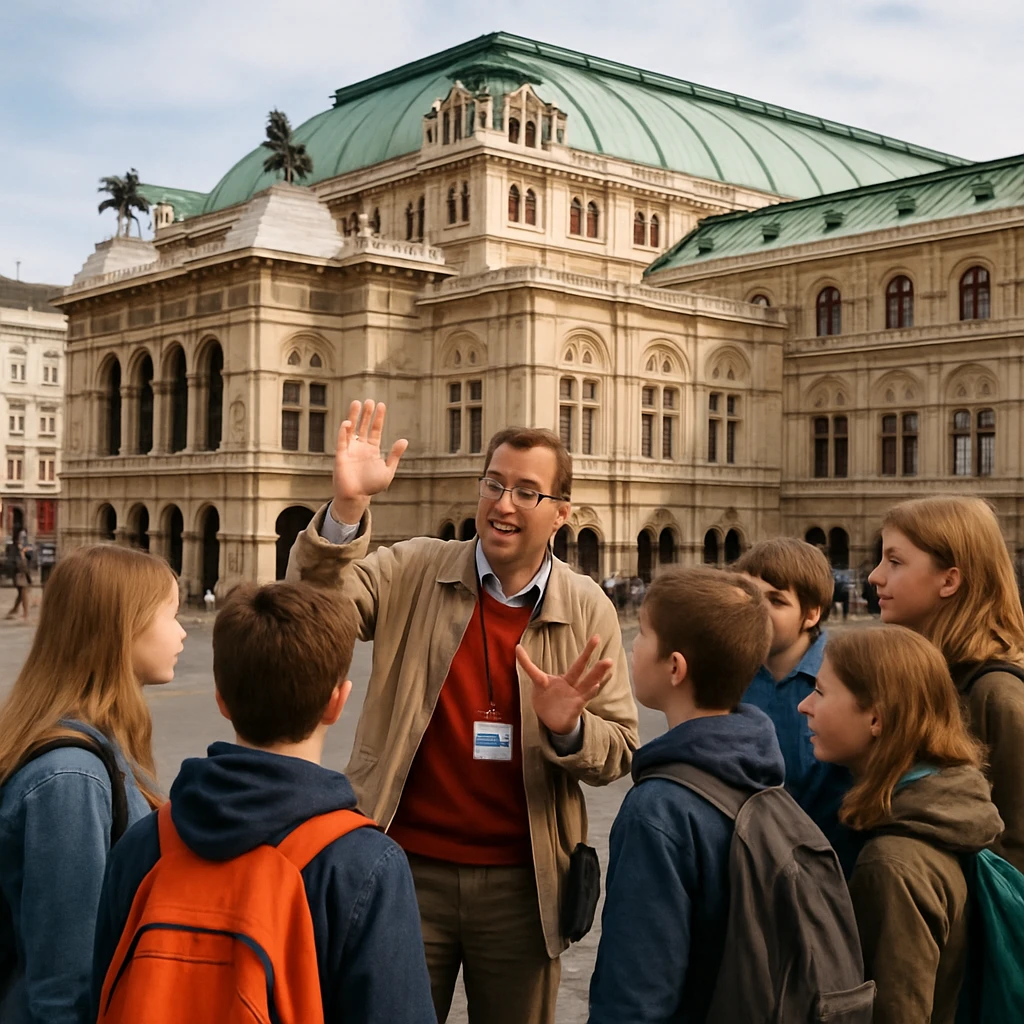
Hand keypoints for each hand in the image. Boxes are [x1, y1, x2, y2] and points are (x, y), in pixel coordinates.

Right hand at [331, 400, 408, 523]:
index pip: (375, 429)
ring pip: (351, 429)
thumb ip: (394, 455)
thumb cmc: (371, 486)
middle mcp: (360, 446)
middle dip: (366, 414)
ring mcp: (350, 450)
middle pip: (363, 426)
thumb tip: (404, 440)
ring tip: (356, 403)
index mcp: (372, 449)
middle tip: (369, 401)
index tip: (381, 405)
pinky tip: (347, 423)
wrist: (357, 497)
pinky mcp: (341, 456)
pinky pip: (342, 441)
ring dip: (353, 417)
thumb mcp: (388, 470)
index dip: (378, 418)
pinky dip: (344, 432)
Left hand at [516, 636, 612, 736]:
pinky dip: (589, 693)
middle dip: (588, 653)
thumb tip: (517, 646)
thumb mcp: (537, 682)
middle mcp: (570, 685)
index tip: (593, 638)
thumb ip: (528, 665)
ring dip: (598, 673)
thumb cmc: (546, 701)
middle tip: (597, 637)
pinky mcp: (575, 709)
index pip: (572, 663)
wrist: (553, 724)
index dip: (585, 651)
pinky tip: (595, 686)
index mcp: (563, 679)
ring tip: (608, 662)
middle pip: (580, 667)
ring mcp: (575, 696)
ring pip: (587, 682)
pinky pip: (583, 699)